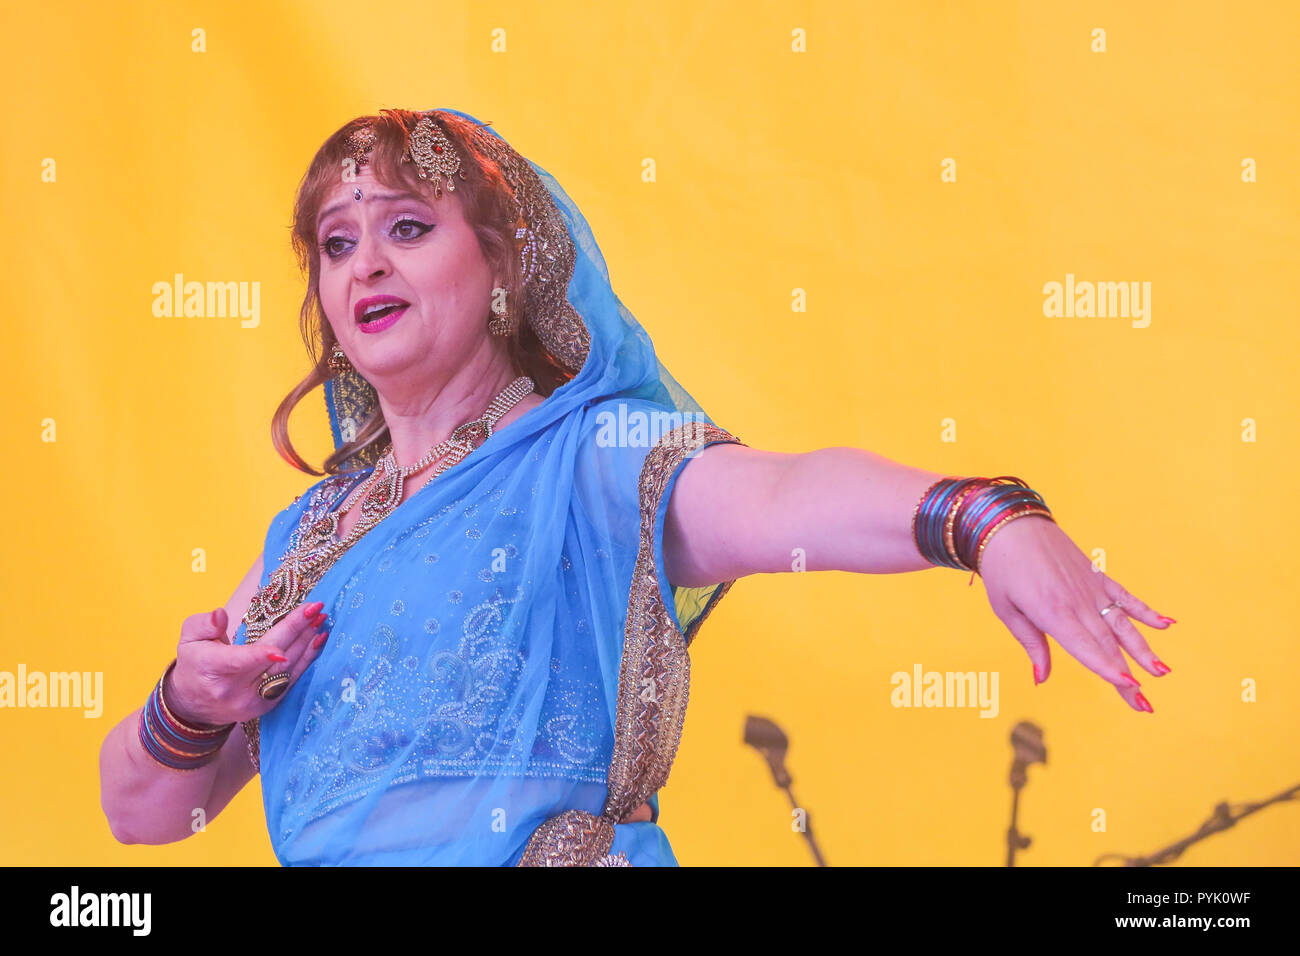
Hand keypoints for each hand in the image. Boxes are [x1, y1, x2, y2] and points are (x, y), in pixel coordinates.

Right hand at [166, 601, 329, 726]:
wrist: (194, 704)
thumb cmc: (196, 663)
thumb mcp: (189, 639)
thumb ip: (203, 624)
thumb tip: (220, 614)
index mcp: (212, 668)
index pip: (239, 662)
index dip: (260, 656)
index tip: (280, 651)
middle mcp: (233, 689)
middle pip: (271, 660)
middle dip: (296, 633)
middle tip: (315, 609)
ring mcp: (252, 701)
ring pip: (286, 671)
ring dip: (307, 644)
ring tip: (321, 621)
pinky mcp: (267, 707)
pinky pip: (291, 681)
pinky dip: (306, 660)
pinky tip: (318, 641)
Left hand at [976, 515, 1175, 712]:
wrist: (1011, 524)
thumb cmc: (1002, 569)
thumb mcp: (1006, 609)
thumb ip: (1030, 643)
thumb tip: (1041, 679)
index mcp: (1052, 612)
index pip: (1084, 646)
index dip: (1106, 668)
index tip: (1129, 685)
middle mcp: (1078, 602)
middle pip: (1107, 646)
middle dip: (1128, 678)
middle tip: (1146, 707)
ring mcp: (1091, 589)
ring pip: (1123, 625)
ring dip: (1144, 651)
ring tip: (1163, 673)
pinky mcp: (1097, 578)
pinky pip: (1125, 597)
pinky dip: (1146, 611)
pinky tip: (1167, 625)